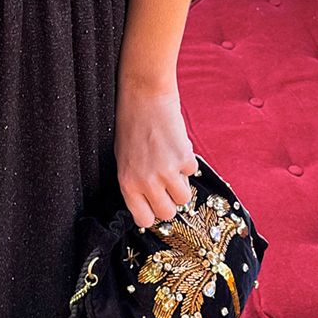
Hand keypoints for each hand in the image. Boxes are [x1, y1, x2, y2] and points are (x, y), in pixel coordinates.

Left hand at [114, 79, 198, 228]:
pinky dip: (188, 162)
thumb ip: (137, 183)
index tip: (155, 203)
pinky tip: (176, 147)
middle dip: (170, 200)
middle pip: (167, 213)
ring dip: (181, 183)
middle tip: (166, 184)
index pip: (144, 220)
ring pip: (184, 198)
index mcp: (127, 183)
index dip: (152, 212)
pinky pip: (193, 172)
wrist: (144, 97)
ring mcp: (166, 171)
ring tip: (171, 164)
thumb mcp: (125, 159)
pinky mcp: (184, 158)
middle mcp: (146, 181)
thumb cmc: (131, 125)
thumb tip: (152, 202)